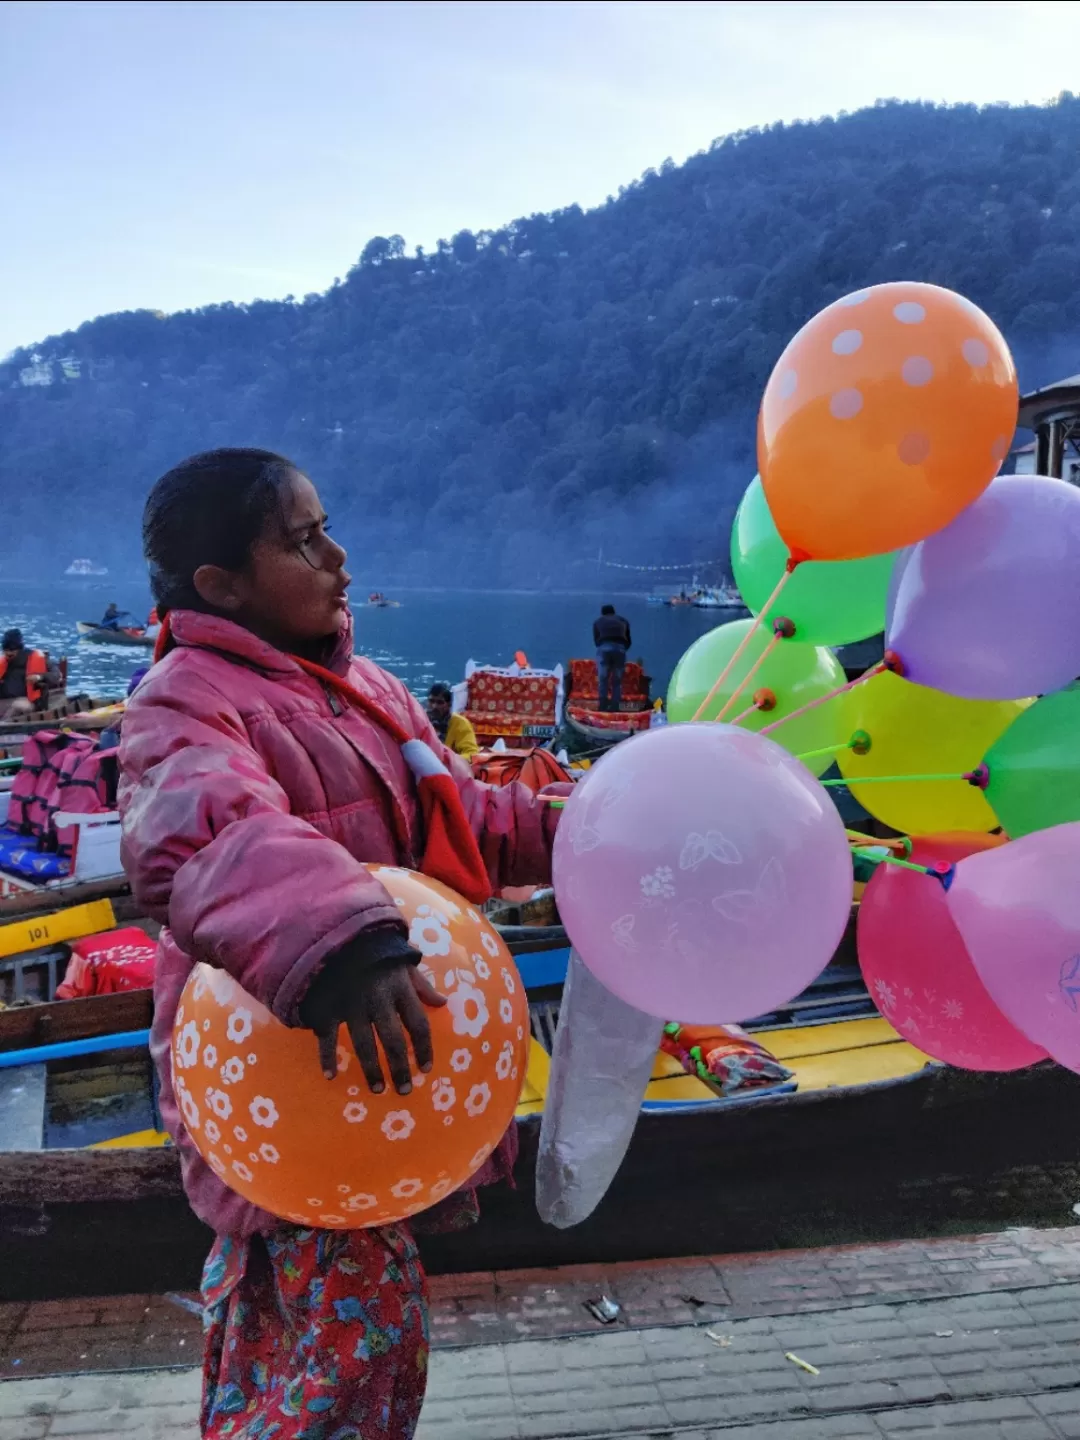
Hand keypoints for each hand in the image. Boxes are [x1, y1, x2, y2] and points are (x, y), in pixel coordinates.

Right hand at [301, 958, 446, 1094]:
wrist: (335, 933)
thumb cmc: (374, 950)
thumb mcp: (402, 962)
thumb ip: (421, 984)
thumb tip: (443, 1003)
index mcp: (399, 987)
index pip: (418, 1024)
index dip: (423, 1049)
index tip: (425, 1069)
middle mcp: (378, 999)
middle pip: (393, 1041)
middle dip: (399, 1068)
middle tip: (404, 1090)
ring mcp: (351, 1005)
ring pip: (364, 1045)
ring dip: (372, 1070)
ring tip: (378, 1089)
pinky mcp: (326, 1006)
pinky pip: (327, 1037)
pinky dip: (327, 1057)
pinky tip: (330, 1075)